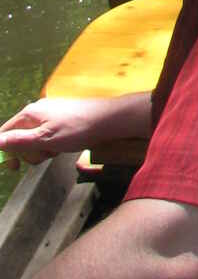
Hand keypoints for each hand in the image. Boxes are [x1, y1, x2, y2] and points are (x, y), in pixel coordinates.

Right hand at [0, 96, 116, 165]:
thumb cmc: (76, 129)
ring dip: (42, 150)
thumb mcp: (43, 138)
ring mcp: (50, 115)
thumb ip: (17, 141)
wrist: (106, 120)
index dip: (5, 152)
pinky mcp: (60, 120)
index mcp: (30, 113)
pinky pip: (46, 137)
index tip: (13, 167)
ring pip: (34, 140)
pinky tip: (63, 146)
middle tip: (43, 155)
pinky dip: (51, 145)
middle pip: (19, 138)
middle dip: (28, 152)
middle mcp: (37, 111)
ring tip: (56, 149)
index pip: (5, 133)